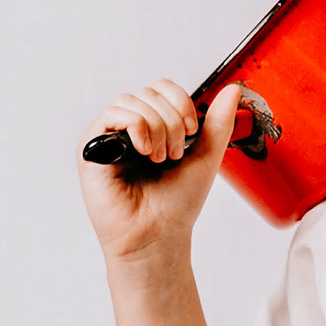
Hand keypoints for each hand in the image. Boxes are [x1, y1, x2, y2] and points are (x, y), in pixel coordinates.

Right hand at [78, 79, 245, 265]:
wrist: (158, 236)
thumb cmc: (176, 205)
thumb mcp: (205, 158)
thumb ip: (218, 123)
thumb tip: (233, 90)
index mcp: (154, 126)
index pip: (162, 88)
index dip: (180, 102)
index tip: (192, 131)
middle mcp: (130, 128)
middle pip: (150, 93)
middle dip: (171, 122)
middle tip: (174, 155)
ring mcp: (110, 136)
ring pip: (132, 101)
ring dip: (155, 128)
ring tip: (158, 159)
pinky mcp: (92, 148)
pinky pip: (113, 115)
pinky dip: (137, 128)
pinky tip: (143, 152)